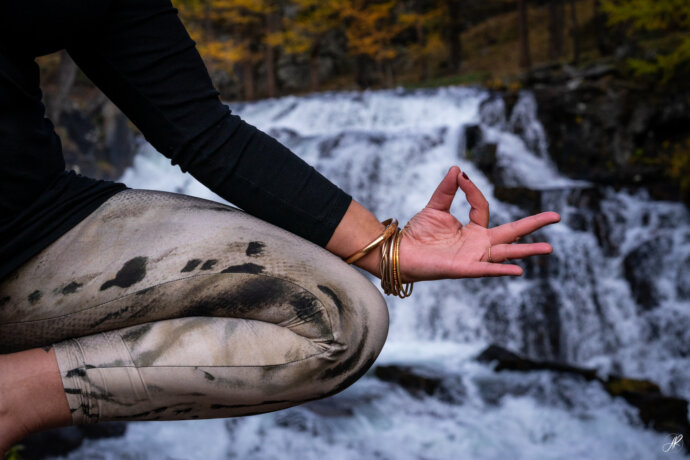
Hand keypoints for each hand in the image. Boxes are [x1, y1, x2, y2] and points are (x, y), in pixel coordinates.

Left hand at [399, 166, 559, 280]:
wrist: (401, 252)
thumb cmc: (418, 234)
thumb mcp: (435, 207)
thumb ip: (447, 190)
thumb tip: (457, 169)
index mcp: (472, 230)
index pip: (483, 208)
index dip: (473, 191)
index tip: (461, 177)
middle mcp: (477, 244)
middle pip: (511, 233)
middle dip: (533, 225)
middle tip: (557, 216)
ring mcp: (473, 257)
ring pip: (505, 253)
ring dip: (526, 251)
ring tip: (549, 248)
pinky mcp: (464, 268)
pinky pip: (485, 269)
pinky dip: (501, 269)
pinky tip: (518, 270)